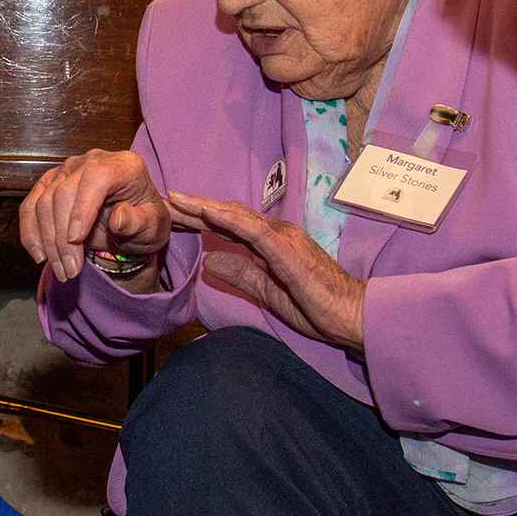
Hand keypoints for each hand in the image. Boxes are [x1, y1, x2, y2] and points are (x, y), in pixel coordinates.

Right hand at [18, 149, 171, 282]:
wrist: (133, 222)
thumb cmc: (144, 222)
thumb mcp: (153, 226)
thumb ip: (139, 222)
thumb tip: (118, 218)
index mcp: (123, 166)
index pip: (95, 178)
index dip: (82, 208)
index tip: (76, 240)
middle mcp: (91, 161)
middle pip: (64, 193)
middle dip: (63, 237)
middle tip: (71, 270)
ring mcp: (67, 170)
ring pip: (44, 202)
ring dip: (48, 241)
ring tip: (62, 270)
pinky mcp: (50, 183)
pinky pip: (31, 206)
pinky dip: (30, 232)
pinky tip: (40, 255)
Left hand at [168, 193, 366, 352]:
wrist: (352, 316)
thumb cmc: (315, 305)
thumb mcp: (267, 290)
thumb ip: (241, 273)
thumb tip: (208, 261)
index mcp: (271, 242)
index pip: (229, 226)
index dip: (199, 218)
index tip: (171, 214)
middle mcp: (276, 233)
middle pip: (228, 215)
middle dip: (194, 208)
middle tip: (164, 199)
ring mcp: (283, 239)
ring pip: (237, 216)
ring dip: (205, 208)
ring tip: (177, 200)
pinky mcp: (288, 251)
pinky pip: (255, 231)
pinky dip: (230, 220)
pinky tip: (209, 213)